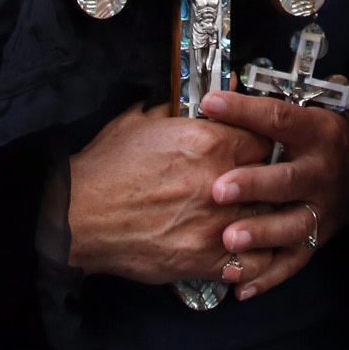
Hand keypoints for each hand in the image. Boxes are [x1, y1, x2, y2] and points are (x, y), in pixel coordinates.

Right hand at [63, 104, 267, 287]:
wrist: (77, 217)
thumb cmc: (107, 167)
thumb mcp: (143, 120)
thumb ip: (187, 105)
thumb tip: (224, 87)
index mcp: (209, 141)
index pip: (266, 139)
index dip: (264, 146)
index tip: (258, 152)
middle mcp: (219, 181)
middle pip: (272, 180)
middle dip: (268, 183)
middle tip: (262, 185)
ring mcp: (214, 224)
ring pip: (268, 221)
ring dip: (265, 219)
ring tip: (258, 217)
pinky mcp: (204, 260)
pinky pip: (251, 262)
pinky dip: (254, 258)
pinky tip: (246, 249)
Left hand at [195, 91, 348, 301]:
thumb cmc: (322, 137)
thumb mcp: (306, 113)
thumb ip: (264, 110)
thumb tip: (215, 94)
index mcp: (318, 132)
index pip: (280, 119)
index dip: (246, 111)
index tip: (211, 104)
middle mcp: (321, 171)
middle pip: (287, 179)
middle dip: (253, 185)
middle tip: (219, 190)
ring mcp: (322, 209)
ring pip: (292, 225)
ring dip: (261, 233)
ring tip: (229, 239)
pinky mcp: (319, 238)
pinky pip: (294, 261)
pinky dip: (268, 276)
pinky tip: (241, 286)